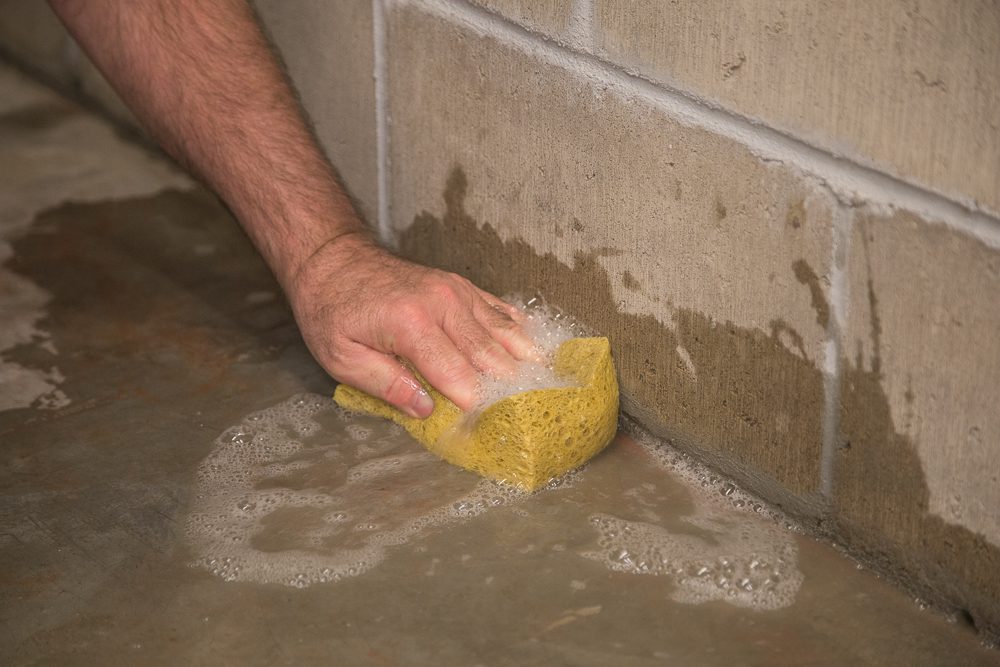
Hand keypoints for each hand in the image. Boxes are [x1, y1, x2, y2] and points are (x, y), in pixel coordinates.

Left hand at [287, 232, 535, 417]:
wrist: (334, 261)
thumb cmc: (333, 312)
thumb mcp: (342, 357)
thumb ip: (385, 385)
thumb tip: (426, 410)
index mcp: (412, 326)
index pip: (458, 378)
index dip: (475, 409)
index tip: (486, 432)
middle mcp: (442, 305)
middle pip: (489, 356)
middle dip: (509, 389)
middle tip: (527, 416)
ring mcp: (455, 291)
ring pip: (503, 331)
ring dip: (524, 360)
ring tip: (549, 384)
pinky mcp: (460, 286)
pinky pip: (498, 309)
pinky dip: (517, 330)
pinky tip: (535, 347)